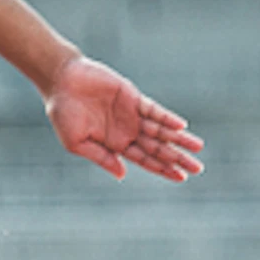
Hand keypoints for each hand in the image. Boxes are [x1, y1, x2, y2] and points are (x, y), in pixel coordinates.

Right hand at [45, 55, 203, 182]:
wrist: (60, 82)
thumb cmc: (63, 114)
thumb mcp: (76, 143)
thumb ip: (101, 157)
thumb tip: (123, 174)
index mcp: (115, 145)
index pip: (145, 160)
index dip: (163, 169)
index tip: (182, 178)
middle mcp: (128, 131)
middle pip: (158, 148)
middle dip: (177, 158)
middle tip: (199, 168)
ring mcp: (132, 114)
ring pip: (160, 130)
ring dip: (179, 139)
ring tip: (197, 147)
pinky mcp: (133, 97)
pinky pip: (153, 110)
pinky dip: (166, 118)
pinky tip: (180, 126)